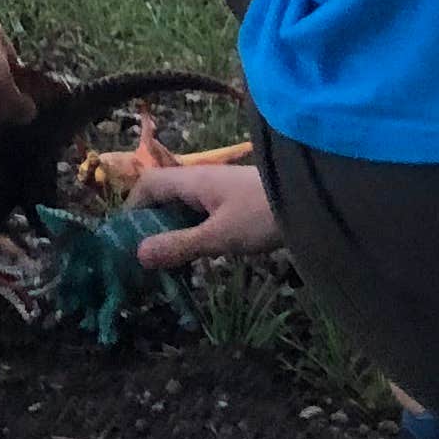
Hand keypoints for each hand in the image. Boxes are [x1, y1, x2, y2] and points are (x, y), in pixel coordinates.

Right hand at [127, 155, 282, 270]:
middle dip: (151, 221)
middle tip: (146, 255)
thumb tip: (138, 254)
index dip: (132, 207)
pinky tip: (200, 251)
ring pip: (185, 204)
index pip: (149, 184)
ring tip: (170, 259)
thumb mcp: (219, 236)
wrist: (313, 202)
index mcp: (193, 179)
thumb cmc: (263, 216)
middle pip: (165, 193)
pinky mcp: (236, 200)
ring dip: (174, 227)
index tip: (125, 238)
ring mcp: (221, 188)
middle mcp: (203, 178)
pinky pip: (203, 211)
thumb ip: (180, 244)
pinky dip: (194, 228)